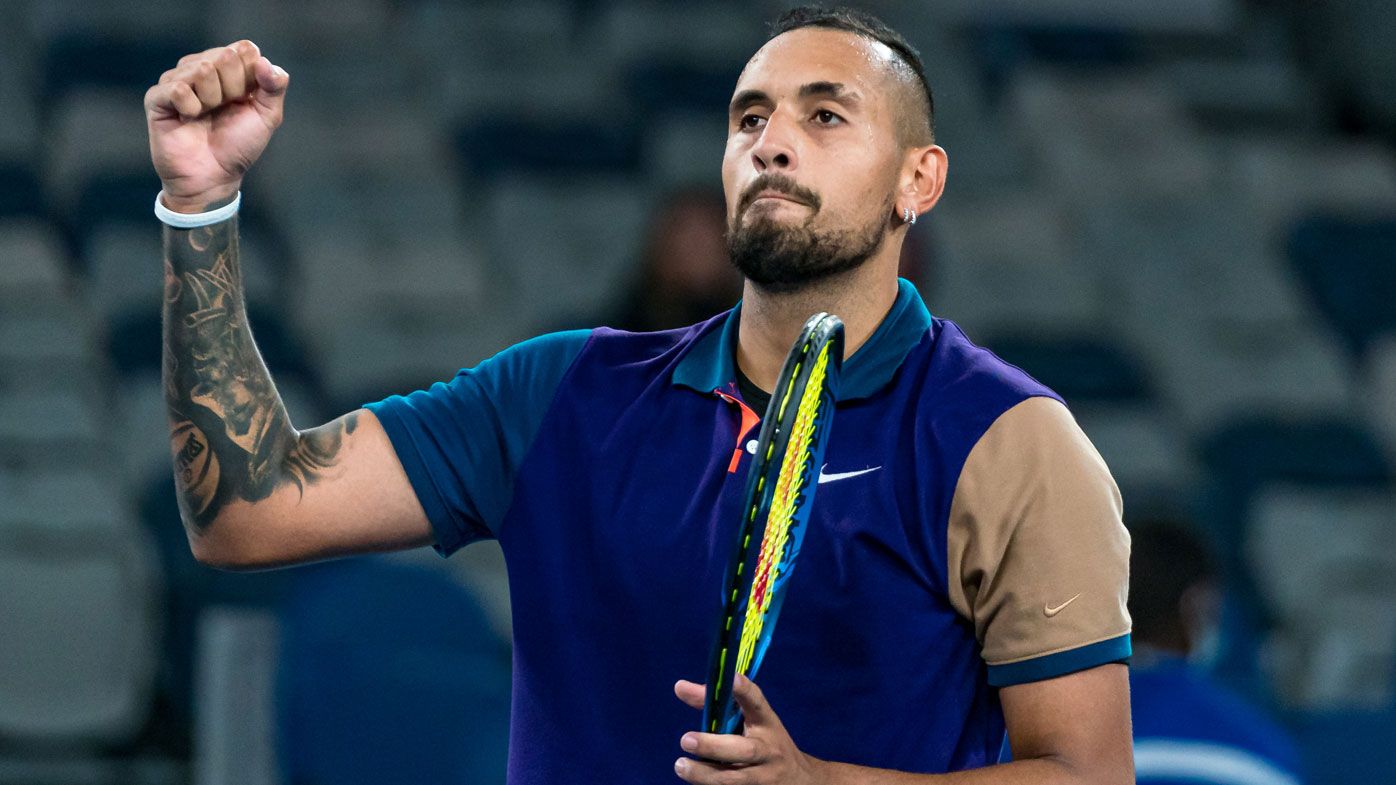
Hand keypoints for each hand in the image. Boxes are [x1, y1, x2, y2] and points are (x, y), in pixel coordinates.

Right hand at [144, 39, 289, 211]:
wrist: (213, 177)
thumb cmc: (238, 146)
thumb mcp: (267, 116)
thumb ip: (275, 86)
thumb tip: (264, 61)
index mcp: (229, 68)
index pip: (245, 49)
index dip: (251, 78)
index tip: (245, 100)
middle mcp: (201, 67)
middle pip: (224, 56)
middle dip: (232, 89)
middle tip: (223, 110)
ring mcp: (177, 80)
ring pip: (201, 69)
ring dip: (211, 100)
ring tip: (205, 116)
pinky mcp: (157, 97)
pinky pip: (178, 88)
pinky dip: (191, 107)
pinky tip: (188, 119)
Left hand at [673, 674, 826, 784]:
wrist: (799, 780)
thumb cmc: (766, 743)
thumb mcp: (751, 721)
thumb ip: (717, 704)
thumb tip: (680, 687)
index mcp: (767, 723)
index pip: (757, 703)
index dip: (744, 690)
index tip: (730, 678)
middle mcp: (769, 750)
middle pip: (745, 750)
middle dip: (714, 746)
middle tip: (686, 740)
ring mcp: (765, 777)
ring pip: (736, 779)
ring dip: (705, 775)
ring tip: (681, 766)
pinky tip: (695, 783)